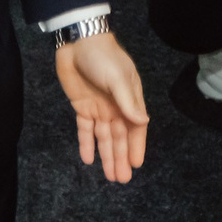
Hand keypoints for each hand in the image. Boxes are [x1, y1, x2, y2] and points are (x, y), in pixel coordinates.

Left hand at [55, 33, 148, 182]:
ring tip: (109, 176)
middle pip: (119, 137)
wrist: (78, 42)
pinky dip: (86, 144)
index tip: (136, 164)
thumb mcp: (118, 78)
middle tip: (122, 179)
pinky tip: (88, 159)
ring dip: (106, 155)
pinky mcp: (82, 106)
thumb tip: (143, 121)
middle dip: (120, 157)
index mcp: (128, 99)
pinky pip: (85, 130)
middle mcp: (115, 107)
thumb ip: (128, 101)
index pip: (135, 127)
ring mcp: (98, 107)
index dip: (136, 146)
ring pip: (103, 137)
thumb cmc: (104, 58)